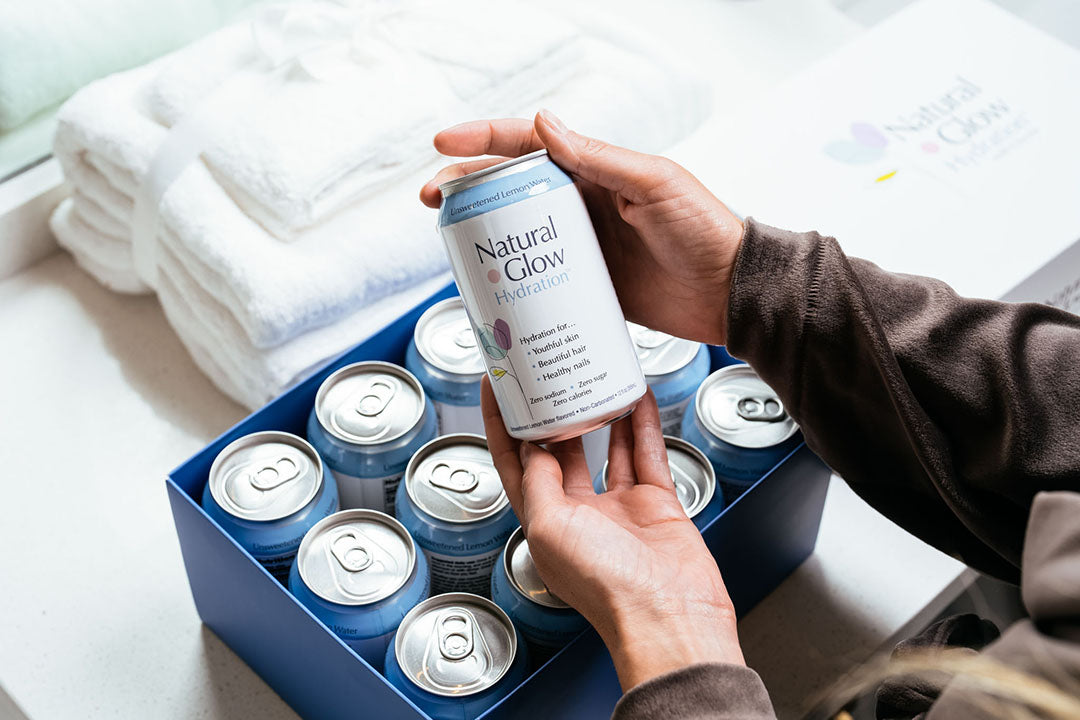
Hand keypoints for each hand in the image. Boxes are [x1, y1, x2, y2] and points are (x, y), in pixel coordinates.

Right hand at [421, 111, 743, 344]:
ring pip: (516, 234)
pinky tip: (487, 286)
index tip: (444, 144)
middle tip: (432, 198)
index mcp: (595, 171)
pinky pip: (536, 280)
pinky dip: (509, 281)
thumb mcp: (655, 184)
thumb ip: (601, 157)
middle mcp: (581, 204)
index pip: (528, 146)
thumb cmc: (704, 230)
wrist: (728, 292)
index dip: (483, 140)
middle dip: (466, 188)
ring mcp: (579, 246)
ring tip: (448, 241)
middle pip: (510, 190)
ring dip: (480, 233)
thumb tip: (546, 125)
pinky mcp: (583, 286)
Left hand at [481, 378, 744, 689]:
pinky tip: (639, 398)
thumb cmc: (606, 589)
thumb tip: (532, 447)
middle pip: (558, 452)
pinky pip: (646, 454)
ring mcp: (617, 508)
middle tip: (548, 373)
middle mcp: (578, 514)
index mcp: (544, 523)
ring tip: (593, 377)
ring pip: (604, 449)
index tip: (495, 385)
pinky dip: (642, 425)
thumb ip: (538, 482)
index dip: (502, 424)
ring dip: (599, 414)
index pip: (513, 463)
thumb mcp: (550, 529)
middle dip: (551, 413)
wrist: (669, 616)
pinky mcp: (654, 504)